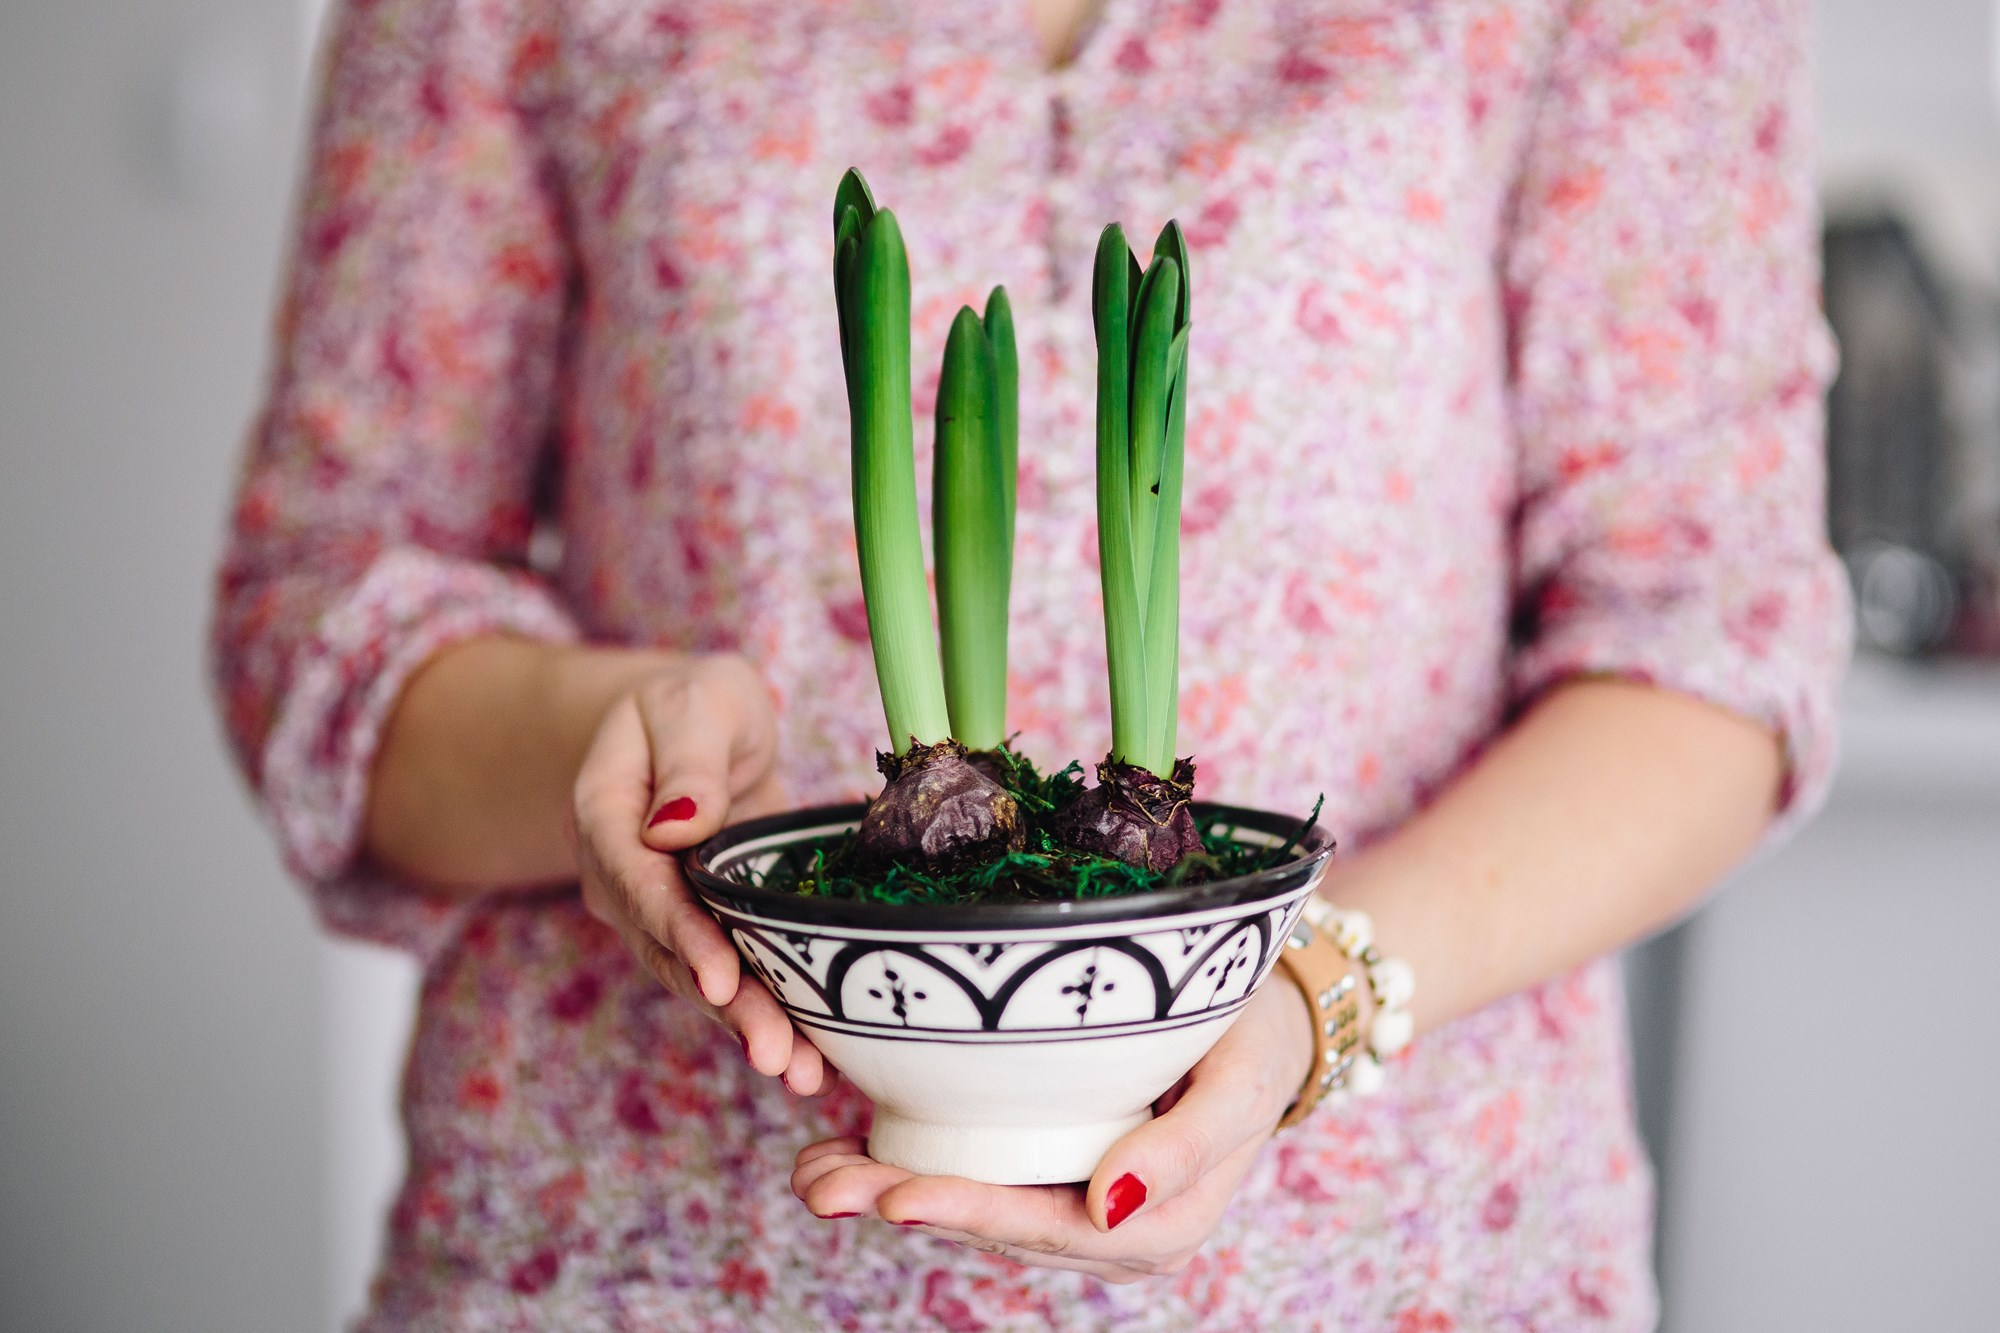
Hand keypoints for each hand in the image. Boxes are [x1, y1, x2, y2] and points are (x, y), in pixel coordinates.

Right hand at [569, 652, 828, 1093]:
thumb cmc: (693, 706)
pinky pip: (734, 976)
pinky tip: (815, 1059)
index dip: (680, 934)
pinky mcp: (705, 929)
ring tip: (802, 1073)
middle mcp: (623, 879)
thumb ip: (689, 759)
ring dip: (752, 1027)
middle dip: (727, 1005)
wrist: (691, 728)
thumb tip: (677, 827)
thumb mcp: (697, 703)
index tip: (720, 977)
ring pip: (702, 978)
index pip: (640, 883)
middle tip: (775, 1053)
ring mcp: (661, 913)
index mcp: (606, 816)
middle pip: (671, 949)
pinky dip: (773, 1014)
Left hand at [789, 975, 1315, 1279]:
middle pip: (991, 1221)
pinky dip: (907, 1154)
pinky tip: (845, 1140)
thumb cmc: (1257, 1042)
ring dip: (885, 1184)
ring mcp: (1069, 1191)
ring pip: (969, 1198)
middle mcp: (1102, 1222)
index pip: (1047, 1227)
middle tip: (816, 1182)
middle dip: (899, 1202)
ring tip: (810, 1168)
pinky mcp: (1044, 1155)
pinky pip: (973, 1164)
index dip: (967, 1213)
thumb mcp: (1241, 1083)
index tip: (894, 1197)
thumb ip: (1186, 1148)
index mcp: (1155, 1224)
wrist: (1266, 1018)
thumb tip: (1108, 1204)